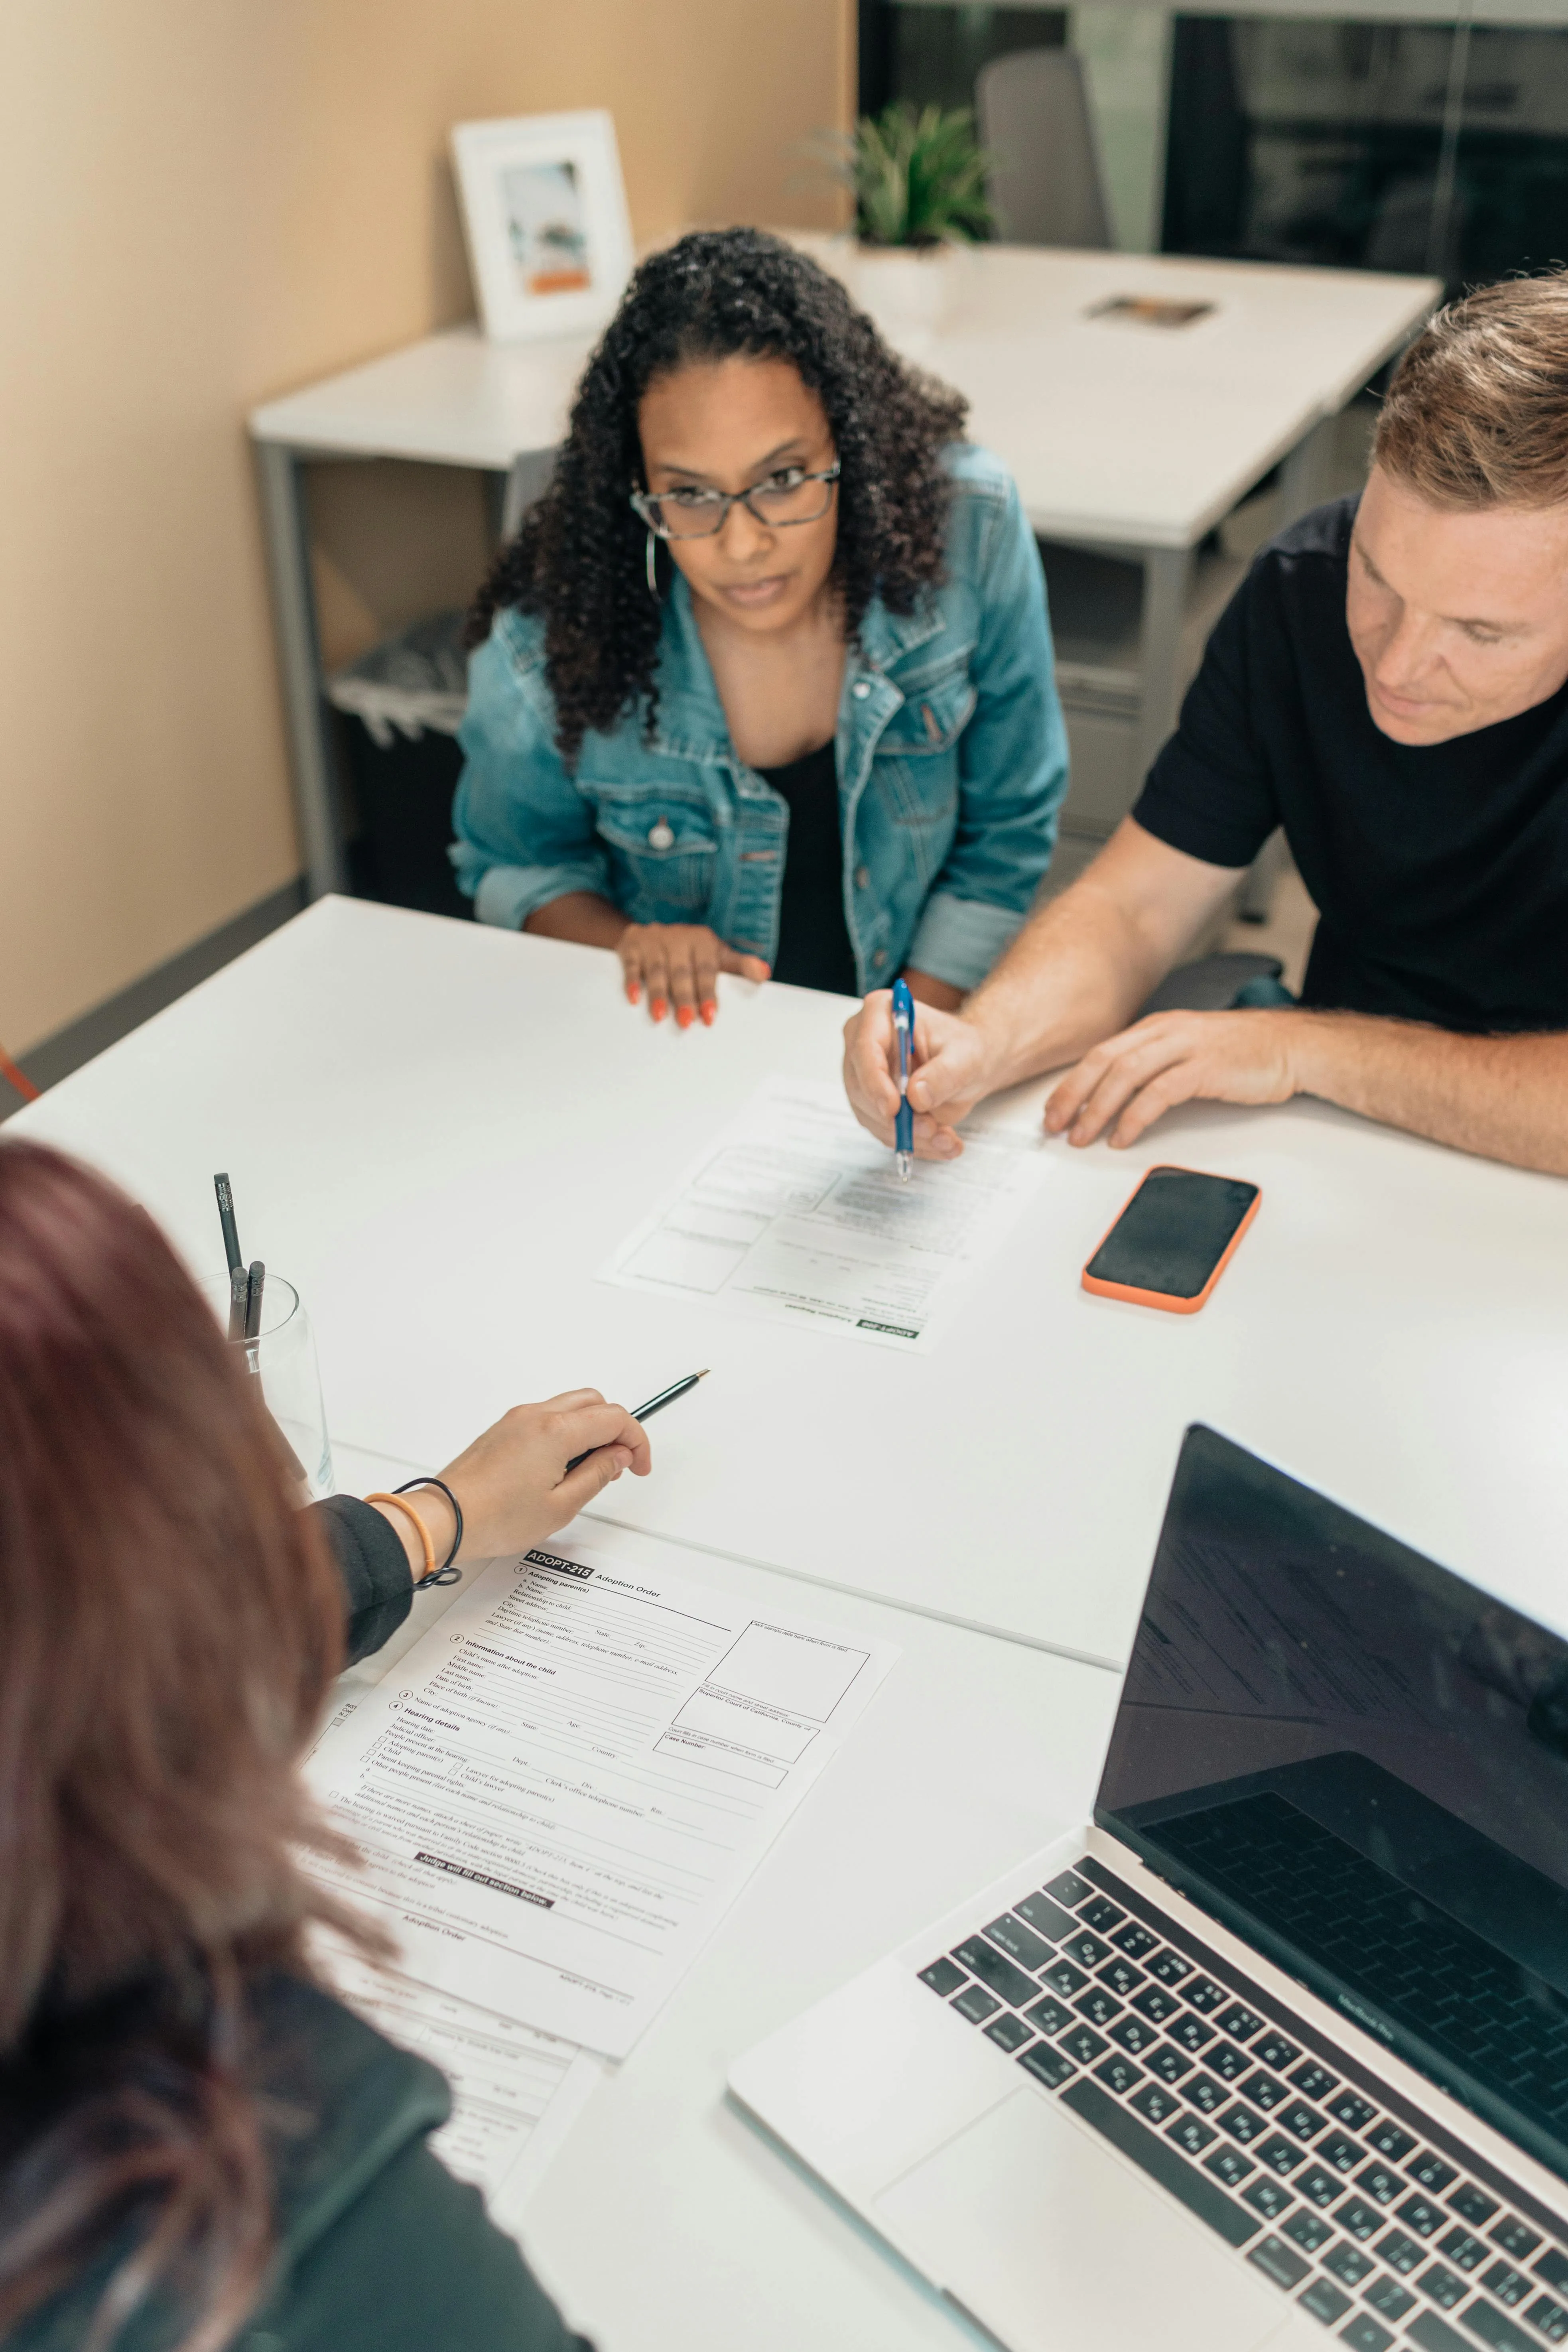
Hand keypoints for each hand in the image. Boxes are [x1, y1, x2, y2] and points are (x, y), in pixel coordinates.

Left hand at [371, 1390, 651, 1572]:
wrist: (444, 1519)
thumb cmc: (494, 1517)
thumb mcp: (561, 1506)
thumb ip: (598, 1475)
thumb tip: (618, 1456)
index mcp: (556, 1431)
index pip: (615, 1418)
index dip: (637, 1441)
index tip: (639, 1465)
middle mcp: (536, 1416)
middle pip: (594, 1402)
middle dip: (615, 1428)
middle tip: (619, 1464)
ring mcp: (516, 1420)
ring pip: (570, 1406)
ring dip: (590, 1428)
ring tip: (589, 1469)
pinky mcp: (503, 1429)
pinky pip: (546, 1417)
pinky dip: (565, 1431)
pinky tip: (561, 1466)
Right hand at [617, 924, 768, 1026]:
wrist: (649, 931)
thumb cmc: (689, 950)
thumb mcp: (716, 953)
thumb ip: (739, 965)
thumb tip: (764, 974)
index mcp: (701, 940)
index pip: (706, 969)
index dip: (707, 993)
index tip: (709, 1017)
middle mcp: (677, 937)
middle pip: (681, 971)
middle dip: (684, 997)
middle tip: (686, 1022)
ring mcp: (653, 940)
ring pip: (656, 969)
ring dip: (658, 994)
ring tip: (660, 1017)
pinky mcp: (631, 945)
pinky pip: (631, 964)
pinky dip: (632, 981)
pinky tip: (633, 999)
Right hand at [841, 990, 995, 1160]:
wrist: (969, 1065)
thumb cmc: (964, 1048)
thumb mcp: (965, 1057)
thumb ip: (944, 1074)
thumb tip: (917, 1096)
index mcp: (881, 1013)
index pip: (865, 1049)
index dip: (875, 1081)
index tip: (894, 1108)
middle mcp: (863, 1043)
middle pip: (861, 1087)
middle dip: (896, 1118)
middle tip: (931, 1130)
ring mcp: (863, 1075)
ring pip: (870, 1115)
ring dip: (908, 1134)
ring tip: (945, 1138)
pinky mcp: (871, 1102)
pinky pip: (882, 1130)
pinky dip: (911, 1142)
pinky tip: (940, 1142)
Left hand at [1045, 1009, 1304, 1148]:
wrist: (1290, 1047)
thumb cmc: (1242, 1053)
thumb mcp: (1187, 1050)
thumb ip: (1154, 1065)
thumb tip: (1117, 1096)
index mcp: (1157, 1027)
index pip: (1102, 1052)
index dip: (1072, 1082)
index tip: (1053, 1108)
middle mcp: (1166, 1031)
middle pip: (1105, 1061)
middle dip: (1073, 1095)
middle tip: (1054, 1125)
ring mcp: (1185, 1047)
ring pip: (1126, 1075)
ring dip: (1098, 1109)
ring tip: (1083, 1135)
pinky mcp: (1205, 1068)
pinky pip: (1159, 1093)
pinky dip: (1135, 1117)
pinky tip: (1123, 1136)